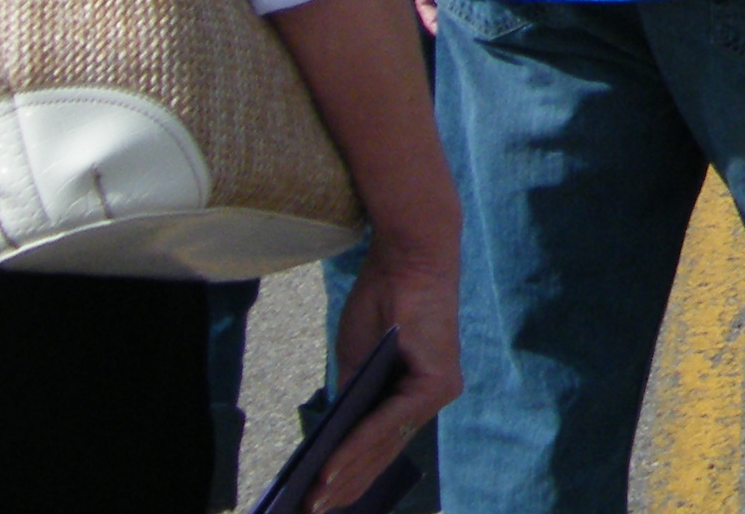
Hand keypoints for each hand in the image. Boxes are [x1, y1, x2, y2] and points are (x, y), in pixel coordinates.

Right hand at [319, 228, 461, 506]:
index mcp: (416, 393)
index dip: (350, 477)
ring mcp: (438, 391)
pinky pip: (388, 423)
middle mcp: (433, 397)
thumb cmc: (384, 301)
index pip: (381, 446)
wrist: (408, 256)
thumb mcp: (359, 360)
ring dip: (343, 476)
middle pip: (382, 453)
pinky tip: (329, 470)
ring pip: (383, 445)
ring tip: (310, 502)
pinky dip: (356, 447)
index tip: (320, 504)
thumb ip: (352, 398)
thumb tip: (331, 445)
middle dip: (342, 487)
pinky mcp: (436, 382)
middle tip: (306, 513)